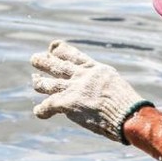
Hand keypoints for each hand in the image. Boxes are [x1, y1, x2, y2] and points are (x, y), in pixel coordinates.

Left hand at [30, 40, 152, 142]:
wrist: (126, 113)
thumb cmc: (127, 104)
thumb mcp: (115, 85)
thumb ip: (102, 85)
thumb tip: (99, 93)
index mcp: (95, 69)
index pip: (74, 55)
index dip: (61, 50)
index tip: (53, 46)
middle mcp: (82, 75)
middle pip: (58, 65)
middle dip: (45, 61)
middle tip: (34, 58)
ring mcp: (73, 88)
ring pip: (49, 83)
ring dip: (39, 82)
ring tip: (34, 79)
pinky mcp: (67, 103)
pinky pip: (49, 105)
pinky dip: (42, 110)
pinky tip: (39, 112)